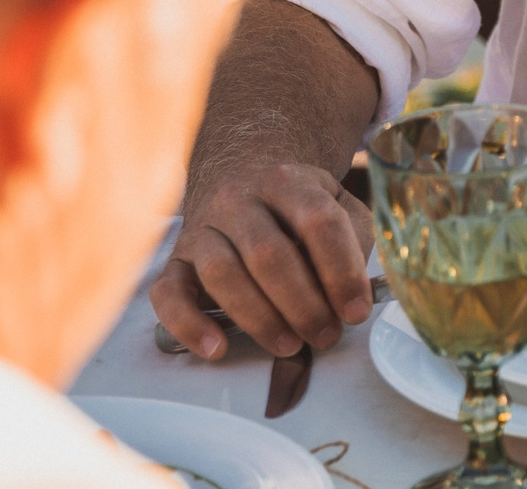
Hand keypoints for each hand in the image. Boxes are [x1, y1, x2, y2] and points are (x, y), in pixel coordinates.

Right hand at [149, 158, 372, 357]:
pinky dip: (188, 325)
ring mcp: (202, 228)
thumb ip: (355, 240)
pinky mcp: (175, 260)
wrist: (241, 177)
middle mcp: (238, 199)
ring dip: (259, 318)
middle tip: (325, 336)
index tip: (357, 312)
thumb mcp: (337, 203)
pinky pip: (168, 294)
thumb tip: (357, 296)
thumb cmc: (297, 206)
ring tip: (289, 346)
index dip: (341, 271)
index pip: (318, 221)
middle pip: (268, 254)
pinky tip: (216, 349)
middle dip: (302, 304)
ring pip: (222, 273)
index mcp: (287, 180)